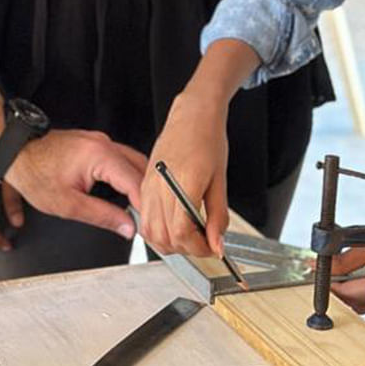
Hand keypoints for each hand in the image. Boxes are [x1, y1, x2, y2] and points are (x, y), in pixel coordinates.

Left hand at [6, 129, 147, 239]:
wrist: (16, 153)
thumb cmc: (34, 174)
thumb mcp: (68, 204)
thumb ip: (102, 216)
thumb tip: (127, 226)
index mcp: (98, 155)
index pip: (136, 181)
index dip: (147, 205)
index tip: (152, 224)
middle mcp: (103, 143)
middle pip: (142, 169)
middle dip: (150, 195)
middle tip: (151, 220)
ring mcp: (100, 141)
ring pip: (135, 162)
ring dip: (141, 185)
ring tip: (143, 211)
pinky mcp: (96, 144)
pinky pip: (122, 159)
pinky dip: (130, 177)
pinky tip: (129, 195)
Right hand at [138, 89, 229, 257]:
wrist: (192, 116)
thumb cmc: (207, 140)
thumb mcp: (220, 181)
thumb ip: (218, 216)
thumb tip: (217, 244)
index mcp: (182, 184)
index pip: (181, 232)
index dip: (197, 247)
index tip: (212, 247)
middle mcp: (160, 186)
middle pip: (163, 236)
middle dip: (185, 249)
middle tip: (204, 242)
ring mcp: (148, 185)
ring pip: (150, 231)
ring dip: (169, 243)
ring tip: (189, 236)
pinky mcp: (144, 183)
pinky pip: (144, 217)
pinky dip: (158, 229)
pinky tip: (174, 225)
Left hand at [332, 201, 364, 312]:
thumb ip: (350, 257)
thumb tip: (329, 265)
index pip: (349, 296)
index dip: (327, 287)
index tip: (314, 277)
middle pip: (359, 306)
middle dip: (338, 293)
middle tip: (323, 277)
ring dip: (352, 293)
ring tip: (338, 275)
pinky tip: (361, 275)